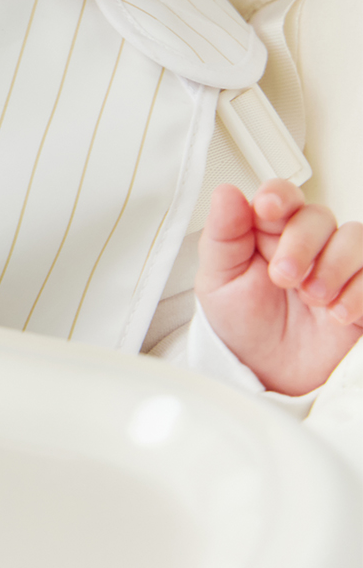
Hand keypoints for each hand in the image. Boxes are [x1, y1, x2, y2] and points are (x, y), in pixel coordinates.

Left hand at [196, 180, 362, 394]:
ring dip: (334, 265)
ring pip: (354, 238)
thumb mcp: (220, 280)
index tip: (268, 209)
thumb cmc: (242, 322)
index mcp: (269, 230)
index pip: (282, 195)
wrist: (268, 373)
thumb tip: (227, 193)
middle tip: (283, 277)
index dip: (279, 195)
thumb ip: (224, 235)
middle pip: (318, 216)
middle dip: (302, 242)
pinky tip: (335, 313)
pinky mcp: (361, 295)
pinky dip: (359, 292)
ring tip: (311, 298)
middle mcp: (307, 242)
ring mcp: (337, 267)